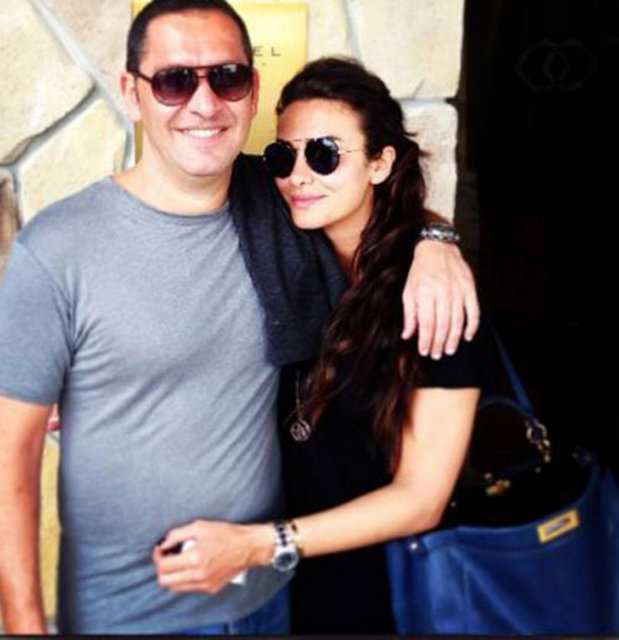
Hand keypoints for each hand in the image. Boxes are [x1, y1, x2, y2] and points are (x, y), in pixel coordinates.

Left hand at [153, 520, 271, 594]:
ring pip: (175, 588)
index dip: (158, 556)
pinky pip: (189, 588)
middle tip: (167, 557)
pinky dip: (185, 579)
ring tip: (178, 562)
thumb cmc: (226, 534)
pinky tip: (191, 567)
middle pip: (165, 581)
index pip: (164, 566)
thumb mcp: (200, 526)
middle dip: (161, 569)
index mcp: (195, 558)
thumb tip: (164, 544)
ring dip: (172, 576)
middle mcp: (198, 575)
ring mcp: (204, 584)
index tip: (161, 549)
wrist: (248, 547)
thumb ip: (178, 534)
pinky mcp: (211, 589)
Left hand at [402, 240, 478, 357]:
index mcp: (425, 293)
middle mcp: (442, 293)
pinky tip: (467, 337)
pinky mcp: (470, 289)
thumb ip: (409, 314)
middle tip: (437, 354)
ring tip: (449, 350)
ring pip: (457, 321)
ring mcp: (458, 291)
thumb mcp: (409, 291)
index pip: (426, 323)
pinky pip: (473, 312)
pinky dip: (472, 326)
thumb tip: (407, 335)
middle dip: (439, 343)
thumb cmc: (421, 271)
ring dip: (454, 339)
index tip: (424, 351)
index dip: (425, 340)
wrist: (438, 248)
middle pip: (442, 325)